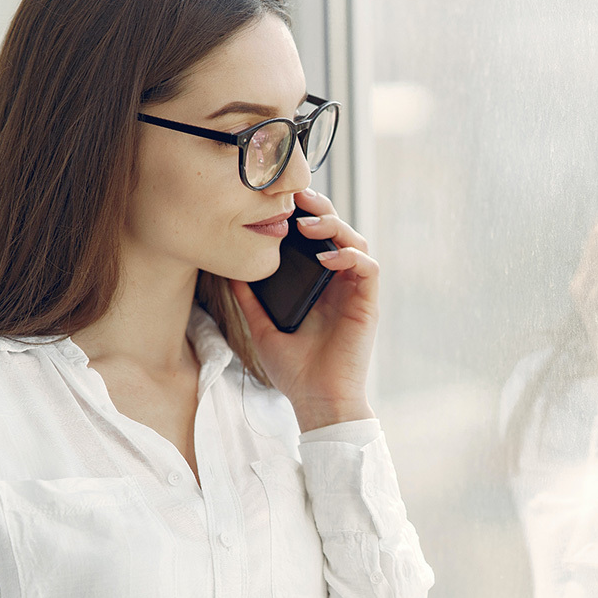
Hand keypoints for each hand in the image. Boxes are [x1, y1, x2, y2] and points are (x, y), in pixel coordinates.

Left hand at [230, 188, 378, 430]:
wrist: (317, 401)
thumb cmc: (295, 371)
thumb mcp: (262, 328)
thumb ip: (249, 300)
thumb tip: (229, 272)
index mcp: (318, 284)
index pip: (316, 238)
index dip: (303, 215)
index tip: (279, 201)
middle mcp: (339, 283)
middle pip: (338, 230)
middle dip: (320, 209)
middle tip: (295, 197)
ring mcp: (354, 291)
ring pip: (356, 241)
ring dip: (334, 227)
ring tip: (307, 225)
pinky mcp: (367, 303)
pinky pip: (368, 267)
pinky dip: (349, 256)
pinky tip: (326, 259)